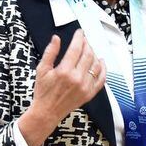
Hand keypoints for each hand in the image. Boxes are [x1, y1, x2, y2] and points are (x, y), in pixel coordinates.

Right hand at [19, 31, 105, 145]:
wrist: (47, 112)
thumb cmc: (43, 91)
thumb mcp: (41, 69)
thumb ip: (50, 52)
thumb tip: (56, 38)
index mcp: (64, 71)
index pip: (76, 48)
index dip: (79, 38)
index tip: (79, 33)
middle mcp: (77, 78)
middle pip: (88, 54)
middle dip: (87, 44)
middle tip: (84, 40)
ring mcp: (85, 87)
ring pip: (96, 65)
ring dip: (94, 54)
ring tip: (89, 49)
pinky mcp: (89, 94)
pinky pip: (101, 79)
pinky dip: (103, 69)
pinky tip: (101, 62)